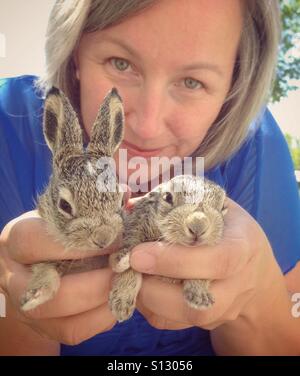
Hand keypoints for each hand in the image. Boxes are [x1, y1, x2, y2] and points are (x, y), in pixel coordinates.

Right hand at [0, 210, 117, 345]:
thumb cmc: (56, 231)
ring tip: (126, 284)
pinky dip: (101, 318)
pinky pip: (73, 332)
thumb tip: (124, 193)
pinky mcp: (43, 328)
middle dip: (95, 282)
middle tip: (123, 269)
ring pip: (62, 317)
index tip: (113, 238)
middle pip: (52, 291)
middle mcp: (14, 277)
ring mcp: (26, 307)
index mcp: (15, 240)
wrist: (35, 265)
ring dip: (101, 302)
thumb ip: (87, 206)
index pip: (35, 241)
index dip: (78, 243)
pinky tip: (116, 299)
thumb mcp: (62, 214)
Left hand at [129, 198, 284, 330]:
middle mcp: (238, 284)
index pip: (218, 261)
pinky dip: (149, 308)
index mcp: (243, 246)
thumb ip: (177, 201)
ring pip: (183, 319)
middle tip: (129, 266)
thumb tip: (130, 205)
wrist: (254, 268)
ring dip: (148, 300)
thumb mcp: (212, 204)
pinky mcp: (208, 321)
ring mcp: (225, 308)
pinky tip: (140, 285)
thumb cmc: (227, 226)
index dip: (176, 261)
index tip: (138, 254)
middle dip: (154, 289)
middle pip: (199, 304)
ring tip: (131, 274)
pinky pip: (173, 324)